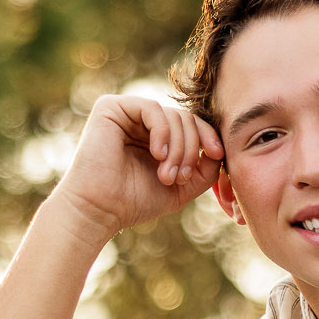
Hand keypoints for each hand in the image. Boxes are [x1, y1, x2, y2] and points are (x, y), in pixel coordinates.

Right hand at [50, 95, 222, 241]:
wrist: (99, 211)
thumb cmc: (134, 202)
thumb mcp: (180, 187)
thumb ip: (204, 169)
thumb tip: (220, 149)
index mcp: (155, 136)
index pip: (191, 125)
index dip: (208, 137)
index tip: (217, 155)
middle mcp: (141, 121)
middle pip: (186, 119)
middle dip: (191, 148)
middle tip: (180, 177)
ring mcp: (126, 112)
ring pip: (173, 115)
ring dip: (178, 147)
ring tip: (167, 175)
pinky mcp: (111, 107)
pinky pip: (152, 109)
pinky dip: (162, 132)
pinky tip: (157, 155)